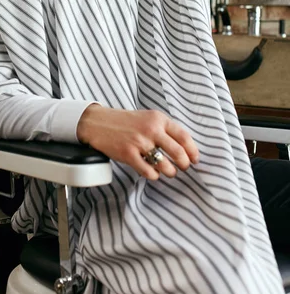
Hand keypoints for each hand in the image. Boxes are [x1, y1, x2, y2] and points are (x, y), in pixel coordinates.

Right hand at [77, 105, 198, 180]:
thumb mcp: (147, 118)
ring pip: (165, 164)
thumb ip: (164, 129)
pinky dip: (154, 175)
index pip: (184, 136)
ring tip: (169, 172)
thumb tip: (184, 147)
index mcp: (158, 119)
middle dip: (184, 164)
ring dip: (170, 172)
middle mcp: (151, 129)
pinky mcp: (128, 154)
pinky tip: (153, 173)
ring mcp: (139, 142)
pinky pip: (149, 171)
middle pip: (178, 152)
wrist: (98, 123)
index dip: (192, 151)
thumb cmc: (125, 122)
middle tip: (184, 167)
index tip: (195, 159)